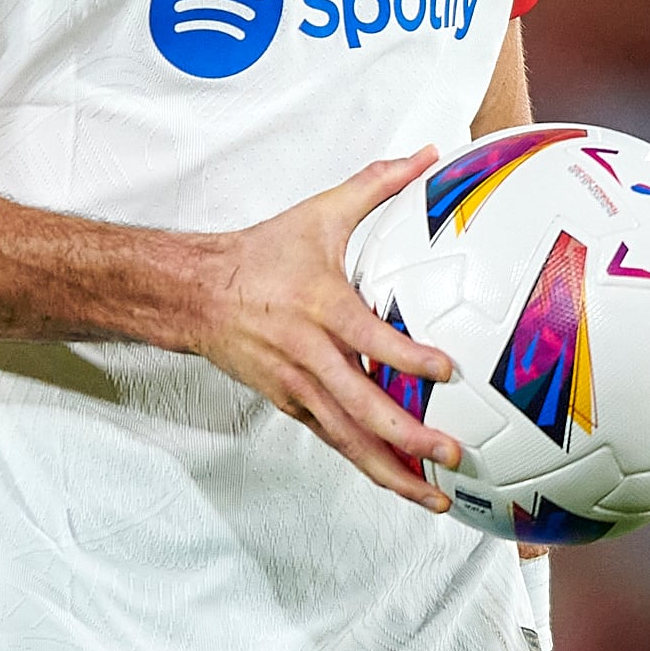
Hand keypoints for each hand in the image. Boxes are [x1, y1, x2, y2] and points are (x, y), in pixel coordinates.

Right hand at [184, 150, 460, 508]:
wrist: (195, 294)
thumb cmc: (263, 253)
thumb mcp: (320, 212)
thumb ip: (378, 183)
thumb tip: (431, 153)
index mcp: (321, 308)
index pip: (367, 339)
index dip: (404, 358)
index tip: (446, 371)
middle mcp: (309, 356)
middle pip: (360, 409)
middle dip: (409, 438)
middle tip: (454, 454)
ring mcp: (297, 387)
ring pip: (347, 440)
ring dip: (392, 472)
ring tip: (435, 497)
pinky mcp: (291, 404)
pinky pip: (334, 440)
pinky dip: (368, 463)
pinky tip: (403, 482)